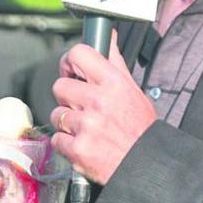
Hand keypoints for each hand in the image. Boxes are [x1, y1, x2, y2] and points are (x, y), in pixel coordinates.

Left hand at [50, 31, 156, 184]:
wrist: (147, 165)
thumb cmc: (140, 129)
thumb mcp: (133, 91)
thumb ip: (115, 64)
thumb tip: (108, 38)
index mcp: (113, 83)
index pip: (77, 54)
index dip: (70, 63)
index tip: (71, 71)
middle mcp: (98, 101)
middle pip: (60, 86)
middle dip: (68, 97)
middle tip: (82, 107)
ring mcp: (86, 126)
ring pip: (56, 114)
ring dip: (67, 123)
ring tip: (86, 129)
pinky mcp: (77, 149)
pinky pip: (56, 140)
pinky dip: (66, 144)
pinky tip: (84, 144)